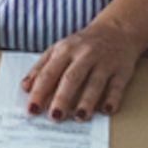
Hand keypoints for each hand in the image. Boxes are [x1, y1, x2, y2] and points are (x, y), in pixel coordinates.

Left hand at [21, 19, 142, 121]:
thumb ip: (41, 67)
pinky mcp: (122, 70)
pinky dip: (113, 98)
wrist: (116, 30)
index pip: (49, 73)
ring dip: (87, 101)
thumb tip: (25, 87)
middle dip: (62, 98)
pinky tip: (106, 110)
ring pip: (94, 83)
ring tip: (79, 117)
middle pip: (71, 78)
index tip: (32, 109)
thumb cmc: (82, 44)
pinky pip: (117, 86)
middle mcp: (84, 55)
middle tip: (54, 117)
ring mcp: (104, 62)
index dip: (39, 91)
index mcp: (65, 50)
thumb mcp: (59, 49)